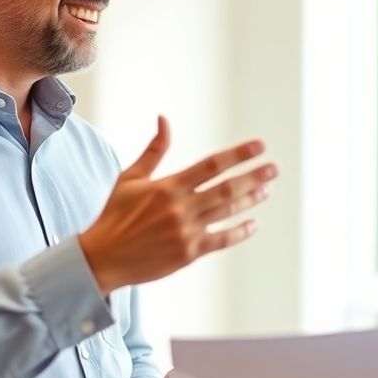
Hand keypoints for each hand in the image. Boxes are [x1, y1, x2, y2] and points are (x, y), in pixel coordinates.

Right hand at [80, 117, 275, 293]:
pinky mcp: (189, 254)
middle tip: (274, 168)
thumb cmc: (115, 215)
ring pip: (227, 213)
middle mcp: (180, 208)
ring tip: (266, 190)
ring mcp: (186, 232)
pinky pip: (222, 241)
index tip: (260, 147)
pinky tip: (253, 224)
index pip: (212, 165)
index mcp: (168, 186)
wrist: (102, 258)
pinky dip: (240, 232)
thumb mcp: (130, 178)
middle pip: (227, 188)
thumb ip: (154, 150)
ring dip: (250, 200)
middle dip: (254, 176)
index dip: (239, 155)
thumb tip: (165, 118)